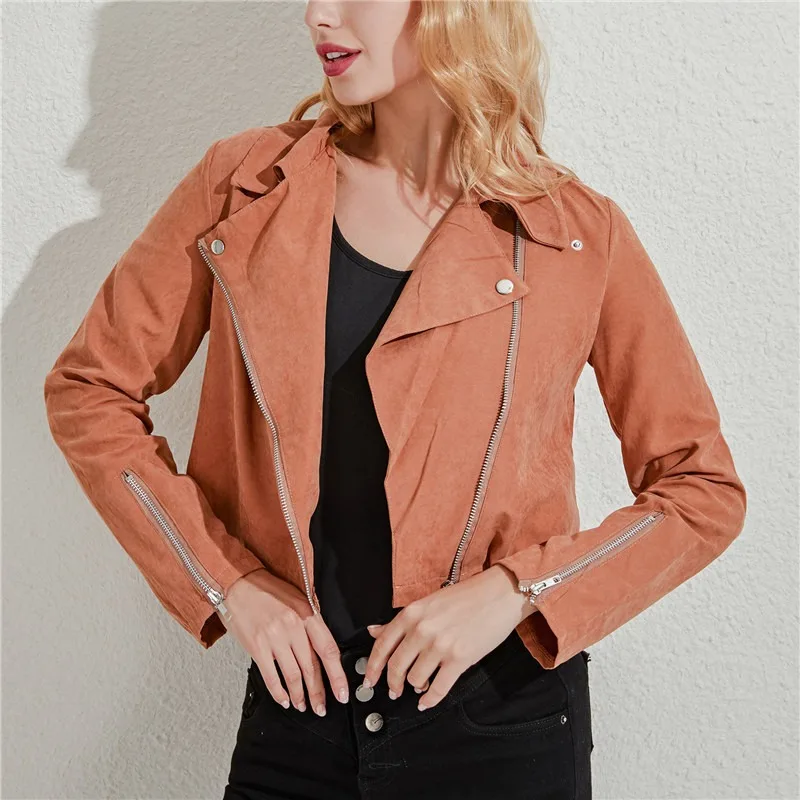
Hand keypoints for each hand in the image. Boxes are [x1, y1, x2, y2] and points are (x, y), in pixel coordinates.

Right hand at [222, 569, 348, 715]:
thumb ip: (311, 622)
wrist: (238, 583)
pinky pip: (271, 675)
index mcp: (307, 613)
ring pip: (293, 675)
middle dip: (318, 692)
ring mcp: (275, 637)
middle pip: (312, 667)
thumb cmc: (268, 590)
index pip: (328, 650)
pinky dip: (279, 692)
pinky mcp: (257, 646)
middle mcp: (294, 626)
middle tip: (321, 708)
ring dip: (299, 695)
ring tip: (303, 705)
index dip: (337, 675)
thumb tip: (323, 649)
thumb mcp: (298, 598)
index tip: (342, 692)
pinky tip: (283, 699)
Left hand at [363, 565, 534, 710]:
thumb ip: (401, 621)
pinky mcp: (460, 659)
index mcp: (412, 613)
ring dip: (416, 687)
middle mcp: (422, 629)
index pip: (382, 646)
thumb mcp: (428, 603)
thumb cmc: (466, 597)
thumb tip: (374, 631)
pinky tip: (427, 701)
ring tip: (420, 686)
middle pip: (396, 666)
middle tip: (394, 690)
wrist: (498, 594)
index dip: (372, 668)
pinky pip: (439, 688)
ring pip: (415, 679)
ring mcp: (440, 645)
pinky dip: (430, 699)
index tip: (369, 680)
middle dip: (393, 684)